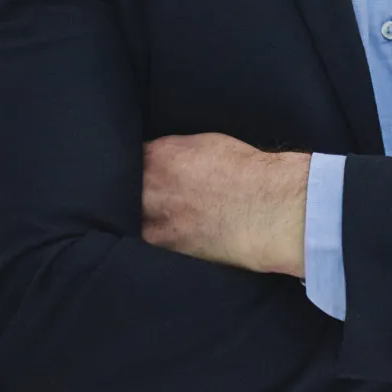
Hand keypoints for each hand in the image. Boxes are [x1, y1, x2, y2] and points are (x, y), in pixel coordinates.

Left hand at [142, 134, 308, 277]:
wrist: (268, 208)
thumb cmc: (248, 172)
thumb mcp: (208, 143)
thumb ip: (176, 150)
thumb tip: (164, 156)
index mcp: (161, 155)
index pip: (129, 158)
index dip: (134, 166)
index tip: (138, 171)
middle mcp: (150, 185)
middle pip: (122, 188)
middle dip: (130, 190)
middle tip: (148, 194)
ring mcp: (155, 218)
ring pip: (131, 217)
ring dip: (140, 216)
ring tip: (158, 216)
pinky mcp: (165, 247)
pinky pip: (147, 242)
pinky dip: (153, 238)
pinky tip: (168, 234)